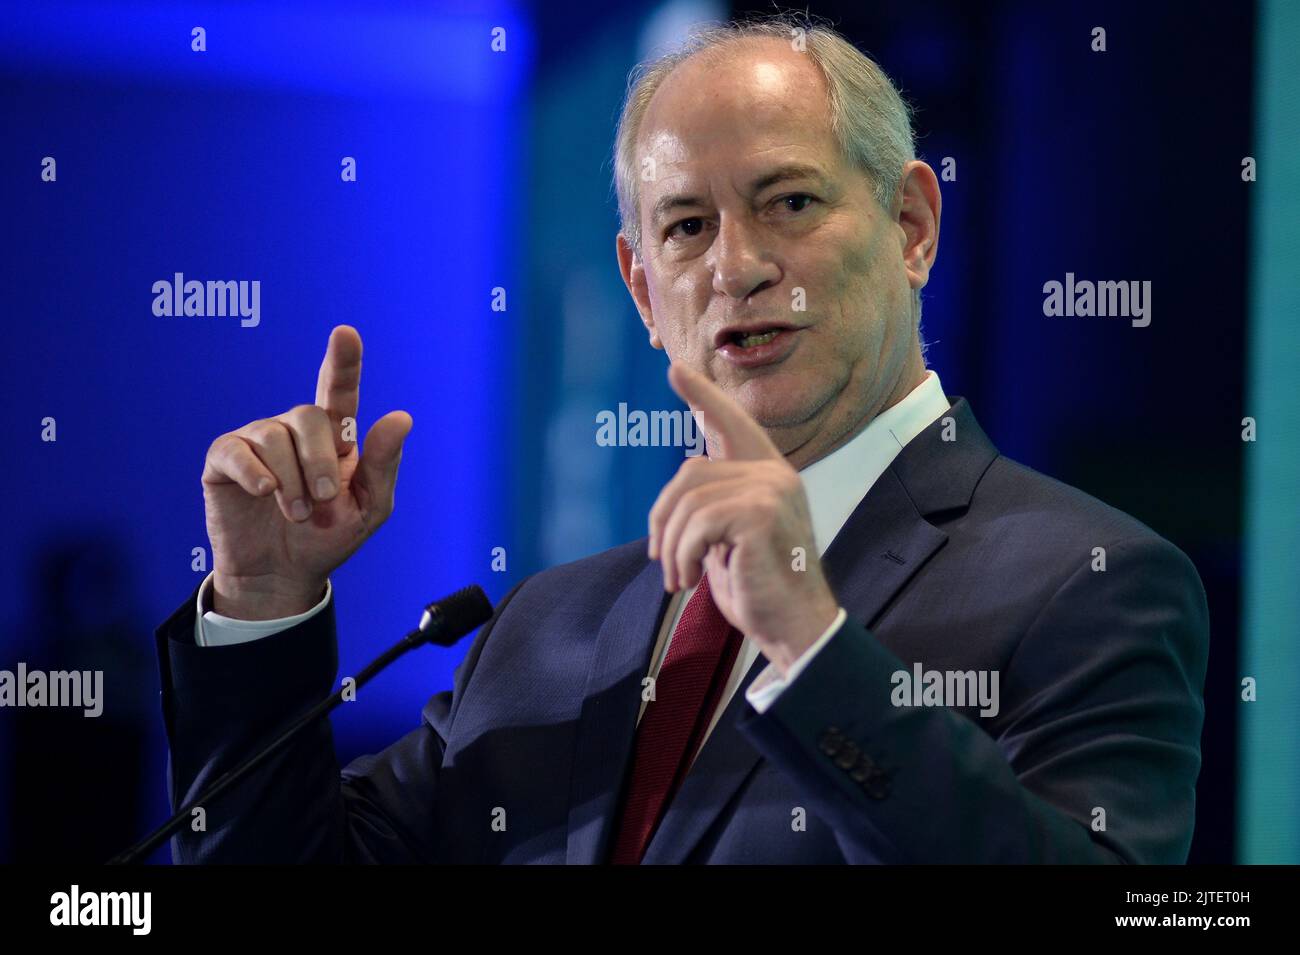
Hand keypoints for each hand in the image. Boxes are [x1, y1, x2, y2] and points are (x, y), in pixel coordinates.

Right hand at [201, 325, 412, 618]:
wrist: (283, 576)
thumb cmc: (328, 537)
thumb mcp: (369, 507)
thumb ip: (383, 463)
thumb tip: (401, 416)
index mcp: (334, 437)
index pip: (339, 390)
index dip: (344, 361)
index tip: (346, 334)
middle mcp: (294, 431)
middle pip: (308, 416)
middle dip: (319, 461)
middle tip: (323, 500)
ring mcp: (257, 441)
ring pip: (274, 436)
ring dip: (291, 479)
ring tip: (297, 512)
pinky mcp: (224, 460)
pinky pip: (236, 450)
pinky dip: (254, 472)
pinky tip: (264, 493)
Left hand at [647, 363, 840, 675]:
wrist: (795, 627)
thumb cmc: (760, 588)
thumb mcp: (730, 539)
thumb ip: (714, 506)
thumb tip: (677, 494)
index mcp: (769, 474)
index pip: (733, 423)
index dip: (703, 396)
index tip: (675, 370)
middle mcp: (775, 473)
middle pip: (689, 474)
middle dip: (663, 519)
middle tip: (662, 562)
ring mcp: (771, 489)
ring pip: (688, 500)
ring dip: (672, 546)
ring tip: (679, 578)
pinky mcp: (760, 513)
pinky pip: (697, 523)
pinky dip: (683, 556)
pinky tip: (692, 579)